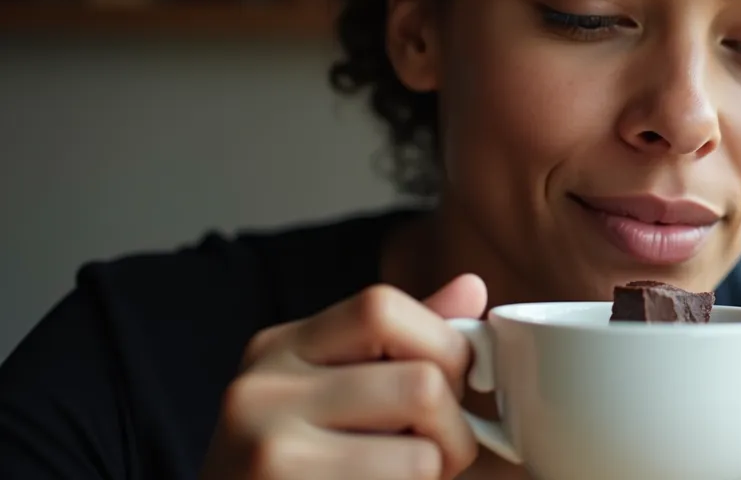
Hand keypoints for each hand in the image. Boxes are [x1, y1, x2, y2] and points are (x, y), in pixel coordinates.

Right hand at [198, 275, 487, 479]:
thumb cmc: (297, 466)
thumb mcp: (335, 391)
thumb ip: (402, 342)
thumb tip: (472, 286)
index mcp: (280, 347)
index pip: (382, 307)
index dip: (443, 344)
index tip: (451, 383)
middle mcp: (262, 389)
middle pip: (421, 383)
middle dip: (454, 426)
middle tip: (438, 452)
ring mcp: (268, 450)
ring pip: (422, 453)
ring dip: (436, 473)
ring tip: (405, 477)